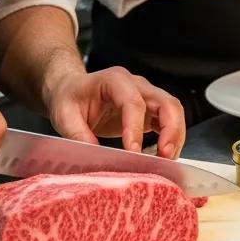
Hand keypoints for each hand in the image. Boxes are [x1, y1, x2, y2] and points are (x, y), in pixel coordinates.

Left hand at [44, 66, 185, 157]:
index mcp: (114, 80)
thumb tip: (96, 157)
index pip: (133, 102)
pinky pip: (169, 121)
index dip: (136, 128)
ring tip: (167, 160)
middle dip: (171, 130)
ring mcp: (146, 96)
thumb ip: (78, 135)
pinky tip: (164, 155)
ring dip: (175, 136)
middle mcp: (136, 85)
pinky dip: (171, 138)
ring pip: (173, 111)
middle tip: (164, 156)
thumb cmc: (68, 98)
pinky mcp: (150, 110)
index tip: (133, 152)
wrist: (71, 89)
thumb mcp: (64, 116)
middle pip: (166, 102)